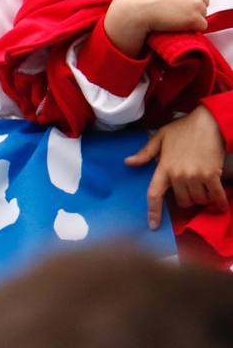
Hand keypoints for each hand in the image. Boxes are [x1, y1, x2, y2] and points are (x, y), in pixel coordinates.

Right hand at [105, 0, 213, 56]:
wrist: (133, 10)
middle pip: (205, 0)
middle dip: (193, 5)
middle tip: (174, 9)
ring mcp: (196, 4)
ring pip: (203, 14)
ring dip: (192, 17)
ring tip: (172, 17)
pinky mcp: (194, 19)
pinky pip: (201, 26)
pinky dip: (191, 28)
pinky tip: (176, 24)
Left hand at [126, 105, 228, 228]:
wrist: (208, 122)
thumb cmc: (183, 129)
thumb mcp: (160, 137)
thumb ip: (145, 153)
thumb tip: (128, 162)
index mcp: (163, 167)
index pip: (154, 194)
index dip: (153, 212)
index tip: (153, 226)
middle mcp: (178, 175)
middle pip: (181, 201)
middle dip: (185, 199)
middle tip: (189, 189)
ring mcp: (195, 176)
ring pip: (197, 200)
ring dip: (201, 199)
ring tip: (202, 187)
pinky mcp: (212, 174)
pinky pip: (215, 195)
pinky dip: (218, 202)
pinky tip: (220, 204)